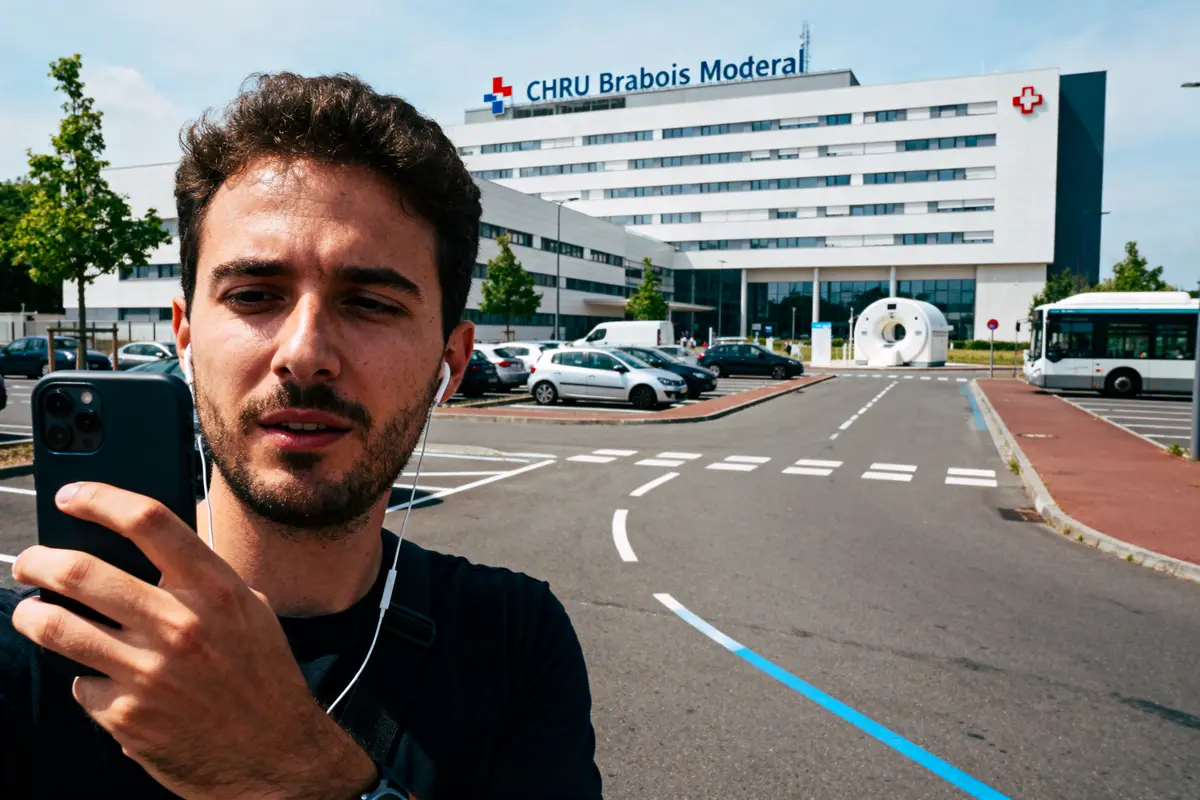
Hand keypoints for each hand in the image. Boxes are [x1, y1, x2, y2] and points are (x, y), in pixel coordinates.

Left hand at [12, 482, 376, 799]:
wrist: (274, 754)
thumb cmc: (263, 677)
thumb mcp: (251, 611)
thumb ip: (205, 578)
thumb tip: (152, 546)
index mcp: (217, 590)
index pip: (149, 522)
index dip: (100, 500)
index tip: (73, 497)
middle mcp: (181, 625)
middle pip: (82, 572)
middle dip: (39, 561)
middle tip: (30, 563)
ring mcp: (148, 672)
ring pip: (59, 627)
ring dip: (33, 614)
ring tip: (32, 611)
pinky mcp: (125, 715)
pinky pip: (80, 684)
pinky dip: (85, 678)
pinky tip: (103, 679)